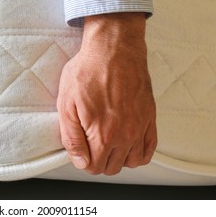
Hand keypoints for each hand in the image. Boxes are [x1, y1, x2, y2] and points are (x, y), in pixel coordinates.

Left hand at [57, 13, 156, 174]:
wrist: (114, 49)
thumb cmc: (88, 71)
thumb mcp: (66, 104)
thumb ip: (72, 137)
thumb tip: (80, 161)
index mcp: (103, 135)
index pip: (94, 168)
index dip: (83, 160)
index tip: (80, 147)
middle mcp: (125, 135)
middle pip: (112, 167)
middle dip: (99, 160)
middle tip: (91, 142)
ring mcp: (140, 127)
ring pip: (132, 162)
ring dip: (118, 157)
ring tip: (108, 142)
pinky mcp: (149, 117)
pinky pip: (149, 149)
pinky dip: (139, 152)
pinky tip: (128, 143)